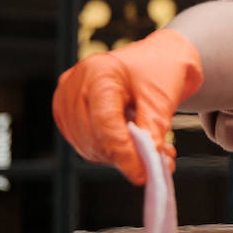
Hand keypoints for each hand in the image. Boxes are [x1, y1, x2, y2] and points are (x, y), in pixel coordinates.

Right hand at [52, 29, 203, 184]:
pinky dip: (115, 153)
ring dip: (122, 158)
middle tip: (160, 162)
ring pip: (90, 146)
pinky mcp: (70, 115)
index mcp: (99, 72)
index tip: (143, 174)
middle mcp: (75, 85)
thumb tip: (148, 160)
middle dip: (127, 156)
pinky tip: (138, 148)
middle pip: (94, 136)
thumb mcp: (164, 96)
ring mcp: (68, 100)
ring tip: (156, 153)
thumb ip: (154, 127)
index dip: (123, 152)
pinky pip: (89, 145)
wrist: (158, 58)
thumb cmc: (162, 70)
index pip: (105, 121)